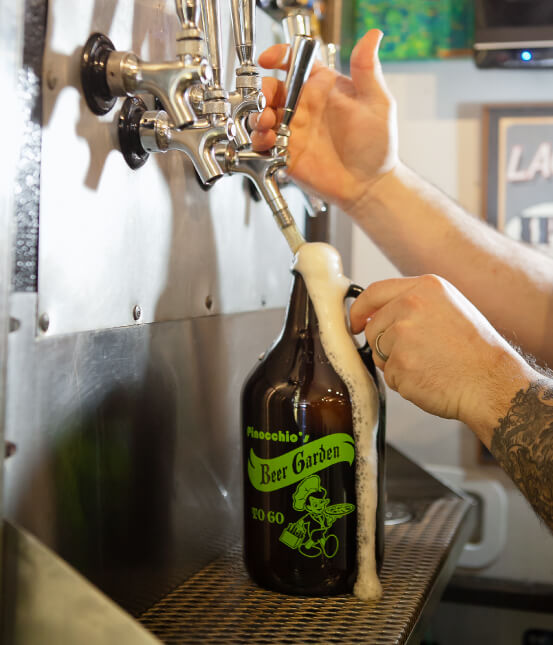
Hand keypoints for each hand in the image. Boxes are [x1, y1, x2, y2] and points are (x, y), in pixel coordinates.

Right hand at [251, 30, 397, 212]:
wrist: (369, 185)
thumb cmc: (376, 145)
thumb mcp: (377, 103)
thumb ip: (368, 70)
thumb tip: (372, 36)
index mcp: (321, 88)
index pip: (295, 63)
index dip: (279, 56)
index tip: (269, 59)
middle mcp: (304, 107)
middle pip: (272, 89)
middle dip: (262, 91)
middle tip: (266, 102)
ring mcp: (293, 130)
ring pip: (262, 115)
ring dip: (257, 116)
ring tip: (267, 123)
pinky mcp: (285, 153)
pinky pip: (262, 143)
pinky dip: (258, 140)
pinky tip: (268, 140)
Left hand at [349, 274, 534, 444]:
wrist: (492, 382)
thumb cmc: (475, 350)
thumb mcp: (449, 307)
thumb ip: (413, 304)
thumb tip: (377, 313)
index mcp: (425, 288)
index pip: (375, 292)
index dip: (360, 309)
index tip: (354, 322)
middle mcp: (410, 306)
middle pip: (373, 327)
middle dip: (384, 344)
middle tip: (417, 354)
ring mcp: (402, 335)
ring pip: (378, 352)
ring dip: (395, 364)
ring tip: (429, 364)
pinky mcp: (399, 363)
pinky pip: (389, 375)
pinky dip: (404, 381)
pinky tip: (429, 378)